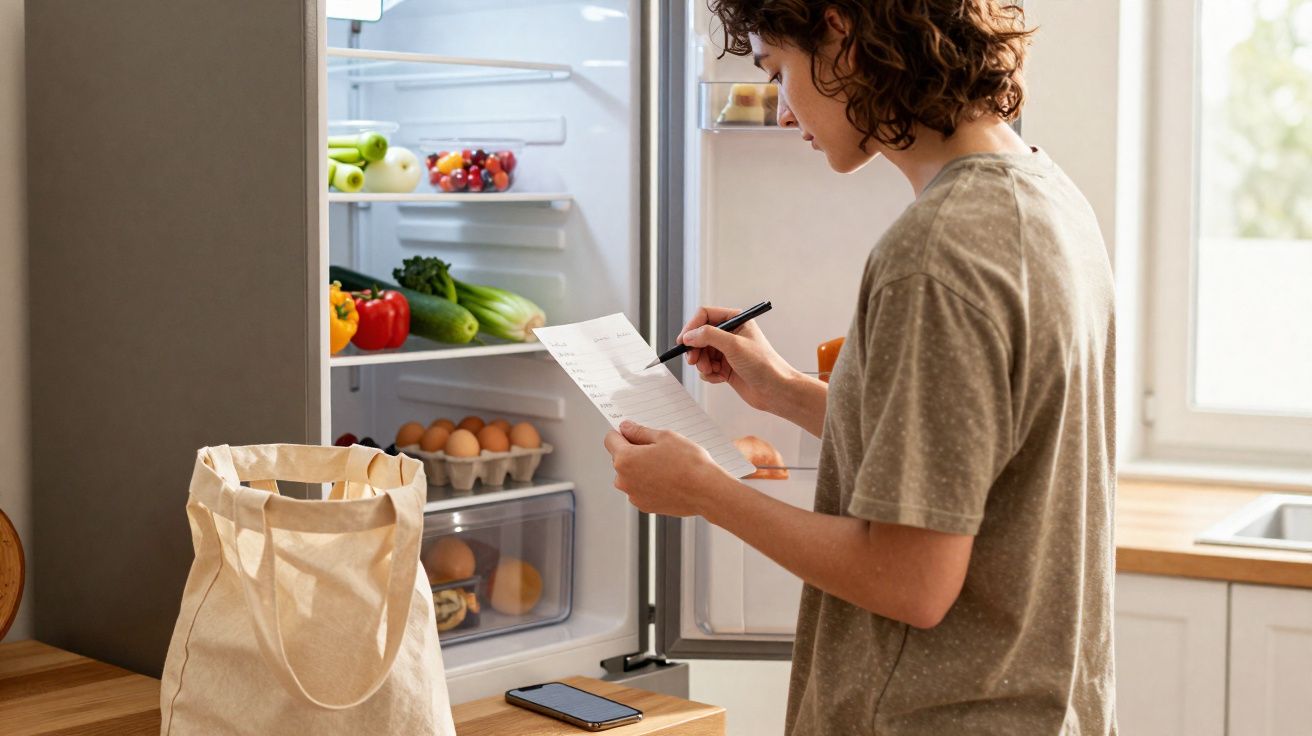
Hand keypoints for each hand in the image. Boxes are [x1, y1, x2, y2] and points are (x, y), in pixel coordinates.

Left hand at [602, 420, 732, 516]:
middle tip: (658, 449)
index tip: (634, 432)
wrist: (706, 491)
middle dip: (634, 451)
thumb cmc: (688, 463)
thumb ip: (639, 431)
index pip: (610, 439)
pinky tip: (668, 479)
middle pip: (620, 458)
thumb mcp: (664, 437)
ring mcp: (633, 495)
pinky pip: (640, 489)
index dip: (622, 433)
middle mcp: (623, 480)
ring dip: (641, 469)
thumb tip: (625, 428)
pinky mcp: (645, 506)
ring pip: (631, 475)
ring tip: (666, 465)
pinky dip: (649, 483)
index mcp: (624, 460)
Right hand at [678, 305, 796, 413]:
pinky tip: (720, 378)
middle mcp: (730, 334)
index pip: (705, 315)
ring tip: (712, 371)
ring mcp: (727, 351)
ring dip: (702, 363)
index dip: (692, 327)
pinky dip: (709, 373)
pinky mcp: (726, 367)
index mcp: (736, 320)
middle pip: (700, 335)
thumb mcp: (734, 345)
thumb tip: (689, 335)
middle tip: (693, 360)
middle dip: (695, 349)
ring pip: (701, 353)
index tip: (683, 341)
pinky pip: (706, 367)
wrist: (775, 390)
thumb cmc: (763, 364)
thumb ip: (709, 336)